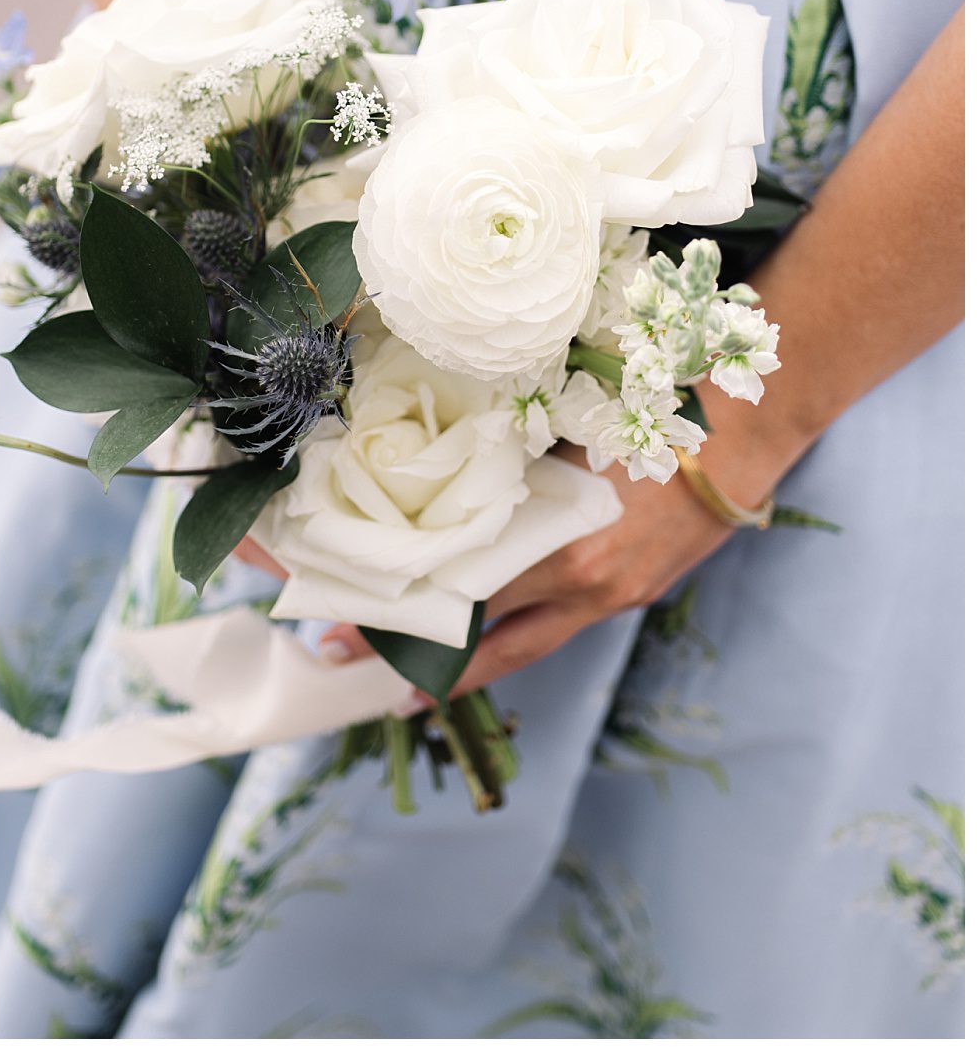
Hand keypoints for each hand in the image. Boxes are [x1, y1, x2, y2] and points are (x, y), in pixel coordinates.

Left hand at [316, 463, 735, 697]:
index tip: (348, 636)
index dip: (407, 622)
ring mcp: (614, 598)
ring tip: (406, 671)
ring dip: (467, 658)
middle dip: (420, 663)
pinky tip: (480, 637)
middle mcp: (588, 588)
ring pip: (525, 645)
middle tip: (349, 662)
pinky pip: (560, 624)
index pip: (466, 602)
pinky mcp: (633, 595)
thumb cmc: (644, 421)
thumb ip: (506, 478)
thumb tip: (432, 490)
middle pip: (490, 644)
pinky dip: (516, 631)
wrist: (744, 433)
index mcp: (565, 551)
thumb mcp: (563, 442)